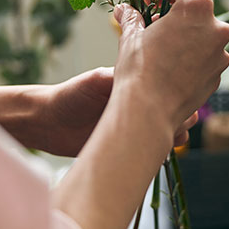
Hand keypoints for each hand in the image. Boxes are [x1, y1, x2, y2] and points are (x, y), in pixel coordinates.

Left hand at [40, 68, 199, 156]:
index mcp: (135, 84)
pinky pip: (151, 150)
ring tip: (171, 139)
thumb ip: (119, 78)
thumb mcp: (96, 81)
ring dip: (173, 135)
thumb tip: (147, 75)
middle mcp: (139, 104)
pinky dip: (159, 152)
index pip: (167, 86)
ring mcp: (135, 126)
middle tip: (178, 123)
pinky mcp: (128, 146)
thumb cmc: (70, 95)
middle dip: (181, 116)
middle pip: (173, 110)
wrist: (47, 123)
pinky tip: (158, 154)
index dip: (177, 93)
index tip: (180, 101)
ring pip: (166, 131)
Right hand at [111, 0, 228, 135]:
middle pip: (197, 12)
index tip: (149, 2)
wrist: (149, 110)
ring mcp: (221, 53)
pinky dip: (192, 59)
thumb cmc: (139, 68)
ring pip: (204, 37)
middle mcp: (216, 27)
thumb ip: (131, 17)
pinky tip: (172, 68)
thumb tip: (124, 10)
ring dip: (186, 38)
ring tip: (163, 49)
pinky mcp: (218, 75)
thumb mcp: (131, 36)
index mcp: (196, 7)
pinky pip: (206, 59)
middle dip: (176, 16)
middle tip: (154, 25)